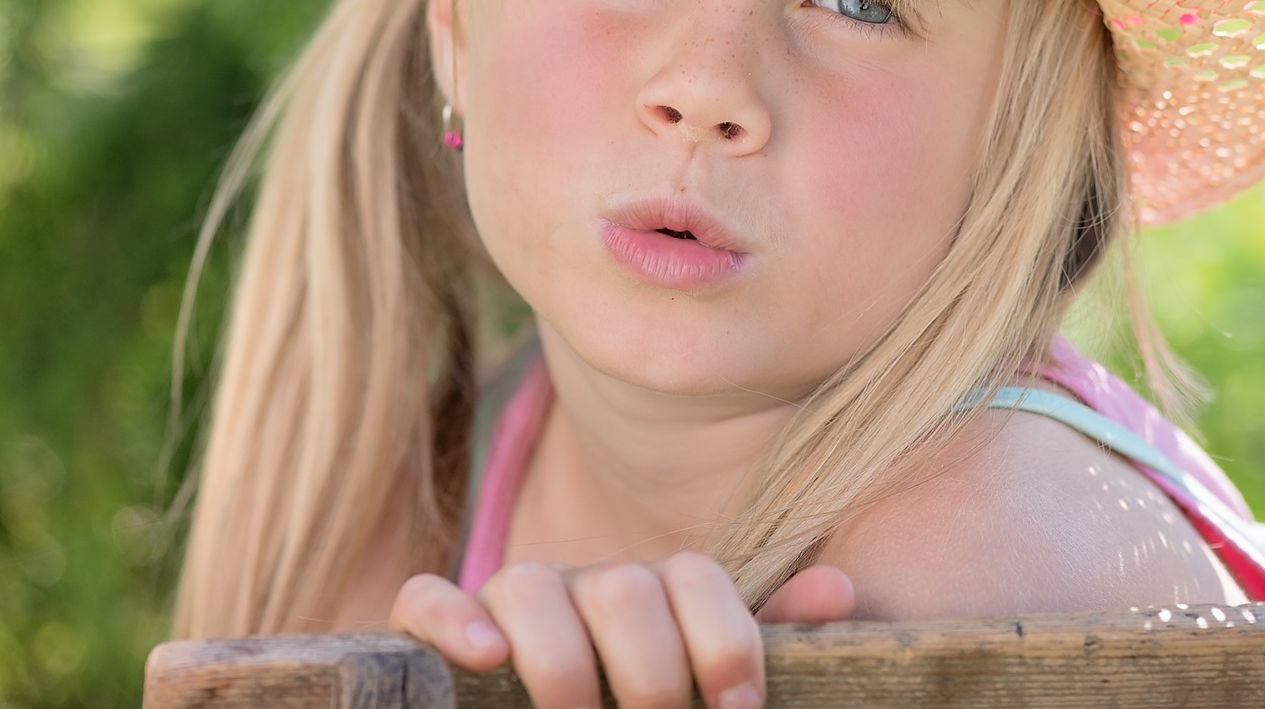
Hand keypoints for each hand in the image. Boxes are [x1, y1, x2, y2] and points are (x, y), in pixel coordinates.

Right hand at [388, 555, 854, 708]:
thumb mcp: (708, 685)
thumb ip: (764, 644)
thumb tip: (838, 592)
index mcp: (657, 594)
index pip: (697, 578)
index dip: (725, 643)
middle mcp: (587, 585)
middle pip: (622, 587)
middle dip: (650, 671)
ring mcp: (512, 603)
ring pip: (528, 584)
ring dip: (560, 660)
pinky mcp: (440, 634)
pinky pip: (426, 598)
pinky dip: (449, 619)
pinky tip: (484, 658)